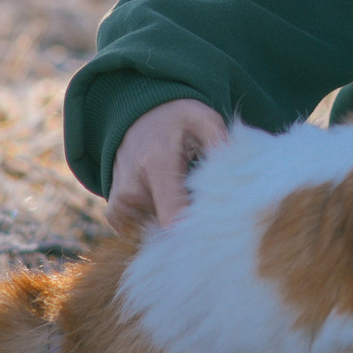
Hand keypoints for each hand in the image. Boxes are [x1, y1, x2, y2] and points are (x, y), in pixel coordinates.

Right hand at [107, 98, 230, 231]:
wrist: (138, 119)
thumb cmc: (177, 121)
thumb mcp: (204, 120)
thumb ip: (220, 147)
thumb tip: (237, 179)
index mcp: (157, 165)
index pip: (174, 216)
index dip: (198, 229)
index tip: (218, 229)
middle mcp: (132, 190)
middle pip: (168, 230)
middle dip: (191, 226)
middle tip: (208, 208)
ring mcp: (120, 205)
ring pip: (157, 233)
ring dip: (175, 223)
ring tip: (185, 197)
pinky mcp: (115, 215)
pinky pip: (143, 232)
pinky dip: (160, 223)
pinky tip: (169, 202)